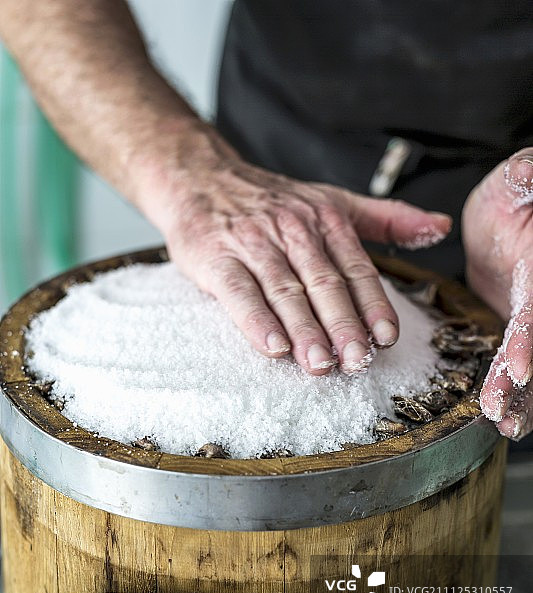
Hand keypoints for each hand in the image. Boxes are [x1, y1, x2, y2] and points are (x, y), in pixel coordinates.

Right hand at [158, 151, 450, 375]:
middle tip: (357, 361)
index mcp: (325, 220)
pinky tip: (273, 347)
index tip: (386, 337)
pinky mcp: (216, 258)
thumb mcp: (332, 200)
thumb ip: (386, 218)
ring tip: (321, 364)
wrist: (199, 179)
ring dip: (305, 330)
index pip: (355, 267)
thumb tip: (440, 228)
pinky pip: (239, 292)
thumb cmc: (271, 201)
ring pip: (285, 291)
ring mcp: (253, 245)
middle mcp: (292, 231)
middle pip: (324, 283)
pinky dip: (256, 320)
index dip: (373, 304)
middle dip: (343, 326)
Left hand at [463, 147, 532, 439]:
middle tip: (503, 412)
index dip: (532, 338)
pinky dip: (517, 391)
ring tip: (505, 425)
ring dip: (525, 396)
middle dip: (527, 383)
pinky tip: (506, 418)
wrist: (512, 210)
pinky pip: (522, 361)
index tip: (521, 366)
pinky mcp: (526, 328)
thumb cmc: (519, 190)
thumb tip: (527, 170)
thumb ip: (526, 177)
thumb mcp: (521, 178)